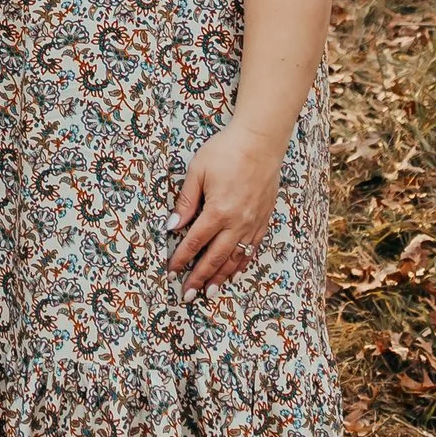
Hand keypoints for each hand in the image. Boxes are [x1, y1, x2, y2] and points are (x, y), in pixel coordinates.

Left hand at [167, 123, 282, 294]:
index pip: (195, 242)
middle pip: (215, 257)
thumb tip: (172, 227)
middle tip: (188, 294)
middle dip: (199, 277)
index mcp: (218, 211)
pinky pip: (252, 248)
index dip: (181, 259)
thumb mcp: (197, 172)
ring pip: (235, 257)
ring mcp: (253, 222)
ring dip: (221, 276)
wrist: (261, 141)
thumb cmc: (226, 151)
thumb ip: (185, 202)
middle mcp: (237, 222)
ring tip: (210, 292)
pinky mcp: (264, 218)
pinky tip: (235, 272)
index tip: (171, 271)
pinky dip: (242, 263)